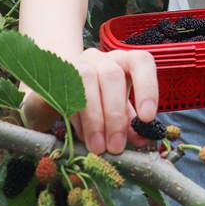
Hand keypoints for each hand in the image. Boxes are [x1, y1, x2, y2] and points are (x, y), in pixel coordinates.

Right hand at [21, 48, 158, 154]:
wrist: (58, 97)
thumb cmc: (98, 103)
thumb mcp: (118, 113)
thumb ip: (132, 124)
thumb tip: (144, 139)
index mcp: (125, 62)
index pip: (141, 62)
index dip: (147, 88)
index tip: (147, 118)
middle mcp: (103, 58)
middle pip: (112, 76)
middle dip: (115, 115)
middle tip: (116, 146)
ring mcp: (79, 63)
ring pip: (88, 80)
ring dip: (94, 118)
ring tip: (98, 146)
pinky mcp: (57, 74)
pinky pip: (66, 91)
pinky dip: (76, 117)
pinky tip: (81, 135)